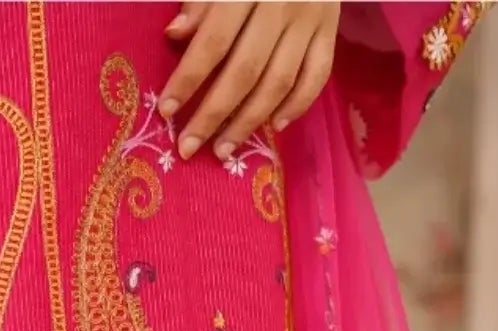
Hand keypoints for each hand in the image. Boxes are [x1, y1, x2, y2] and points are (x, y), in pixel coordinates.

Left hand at [161, 3, 340, 160]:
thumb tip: (175, 35)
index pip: (215, 40)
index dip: (189, 78)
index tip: (167, 111)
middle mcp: (283, 3)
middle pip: (245, 71)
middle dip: (214, 115)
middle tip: (189, 147)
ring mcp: (311, 19)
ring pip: (279, 82)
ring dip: (249, 122)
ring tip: (223, 149)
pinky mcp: (331, 29)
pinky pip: (317, 77)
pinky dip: (297, 105)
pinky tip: (274, 127)